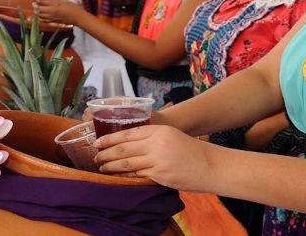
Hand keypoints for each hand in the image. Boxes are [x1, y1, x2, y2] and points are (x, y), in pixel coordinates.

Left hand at [33, 0, 83, 24]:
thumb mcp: (64, 1)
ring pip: (40, 16)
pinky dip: (40, 19)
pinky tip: (38, 17)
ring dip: (36, 12)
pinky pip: (44, 21)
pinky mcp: (53, 22)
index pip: (42, 1)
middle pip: (39, 10)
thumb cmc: (73, 8)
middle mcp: (51, 12)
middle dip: (35, 6)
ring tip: (36, 9)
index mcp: (54, 6)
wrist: (77, 17)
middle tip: (34, 3)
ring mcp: (52, 18)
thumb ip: (55, 0)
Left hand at [93, 125, 212, 190]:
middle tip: (95, 156)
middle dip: (106, 152)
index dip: (111, 138)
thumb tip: (130, 142)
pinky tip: (116, 175)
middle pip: (124, 148)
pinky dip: (124, 174)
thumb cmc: (192, 150)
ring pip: (127, 162)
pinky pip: (137, 174)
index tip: (98, 142)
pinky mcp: (160, 175)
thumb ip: (153, 137)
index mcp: (160, 130)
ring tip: (101, 166)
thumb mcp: (172, 136)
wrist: (210, 166)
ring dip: (111, 165)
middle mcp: (157, 144)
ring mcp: (158, 161)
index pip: (129, 133)